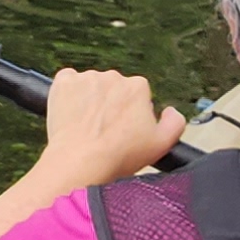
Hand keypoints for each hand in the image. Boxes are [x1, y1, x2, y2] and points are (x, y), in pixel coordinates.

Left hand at [37, 68, 181, 185]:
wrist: (80, 162)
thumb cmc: (119, 156)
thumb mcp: (162, 144)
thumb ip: (175, 122)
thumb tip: (171, 111)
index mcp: (138, 87)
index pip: (137, 95)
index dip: (131, 115)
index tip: (123, 131)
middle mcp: (113, 76)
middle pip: (113, 89)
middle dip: (110, 106)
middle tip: (105, 132)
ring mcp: (86, 78)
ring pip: (91, 86)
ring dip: (89, 100)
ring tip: (86, 127)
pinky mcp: (64, 83)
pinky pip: (68, 81)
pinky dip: (68, 93)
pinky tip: (71, 112)